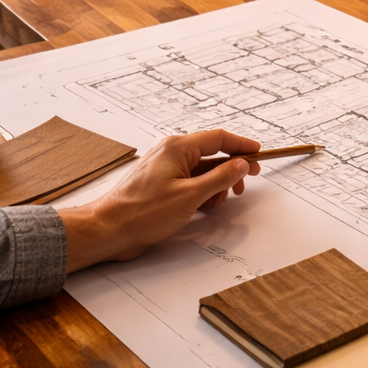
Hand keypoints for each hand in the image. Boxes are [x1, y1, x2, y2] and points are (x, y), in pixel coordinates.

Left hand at [58, 129, 261, 272]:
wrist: (109, 229)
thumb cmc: (142, 213)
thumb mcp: (190, 196)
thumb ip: (220, 178)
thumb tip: (241, 165)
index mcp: (178, 148)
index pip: (218, 138)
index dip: (241, 146)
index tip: (259, 153)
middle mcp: (171, 152)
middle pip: (211, 155)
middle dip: (230, 171)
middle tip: (244, 185)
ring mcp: (165, 168)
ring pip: (202, 170)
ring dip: (215, 185)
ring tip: (217, 203)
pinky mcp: (161, 183)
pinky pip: (189, 181)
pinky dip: (201, 192)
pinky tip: (203, 208)